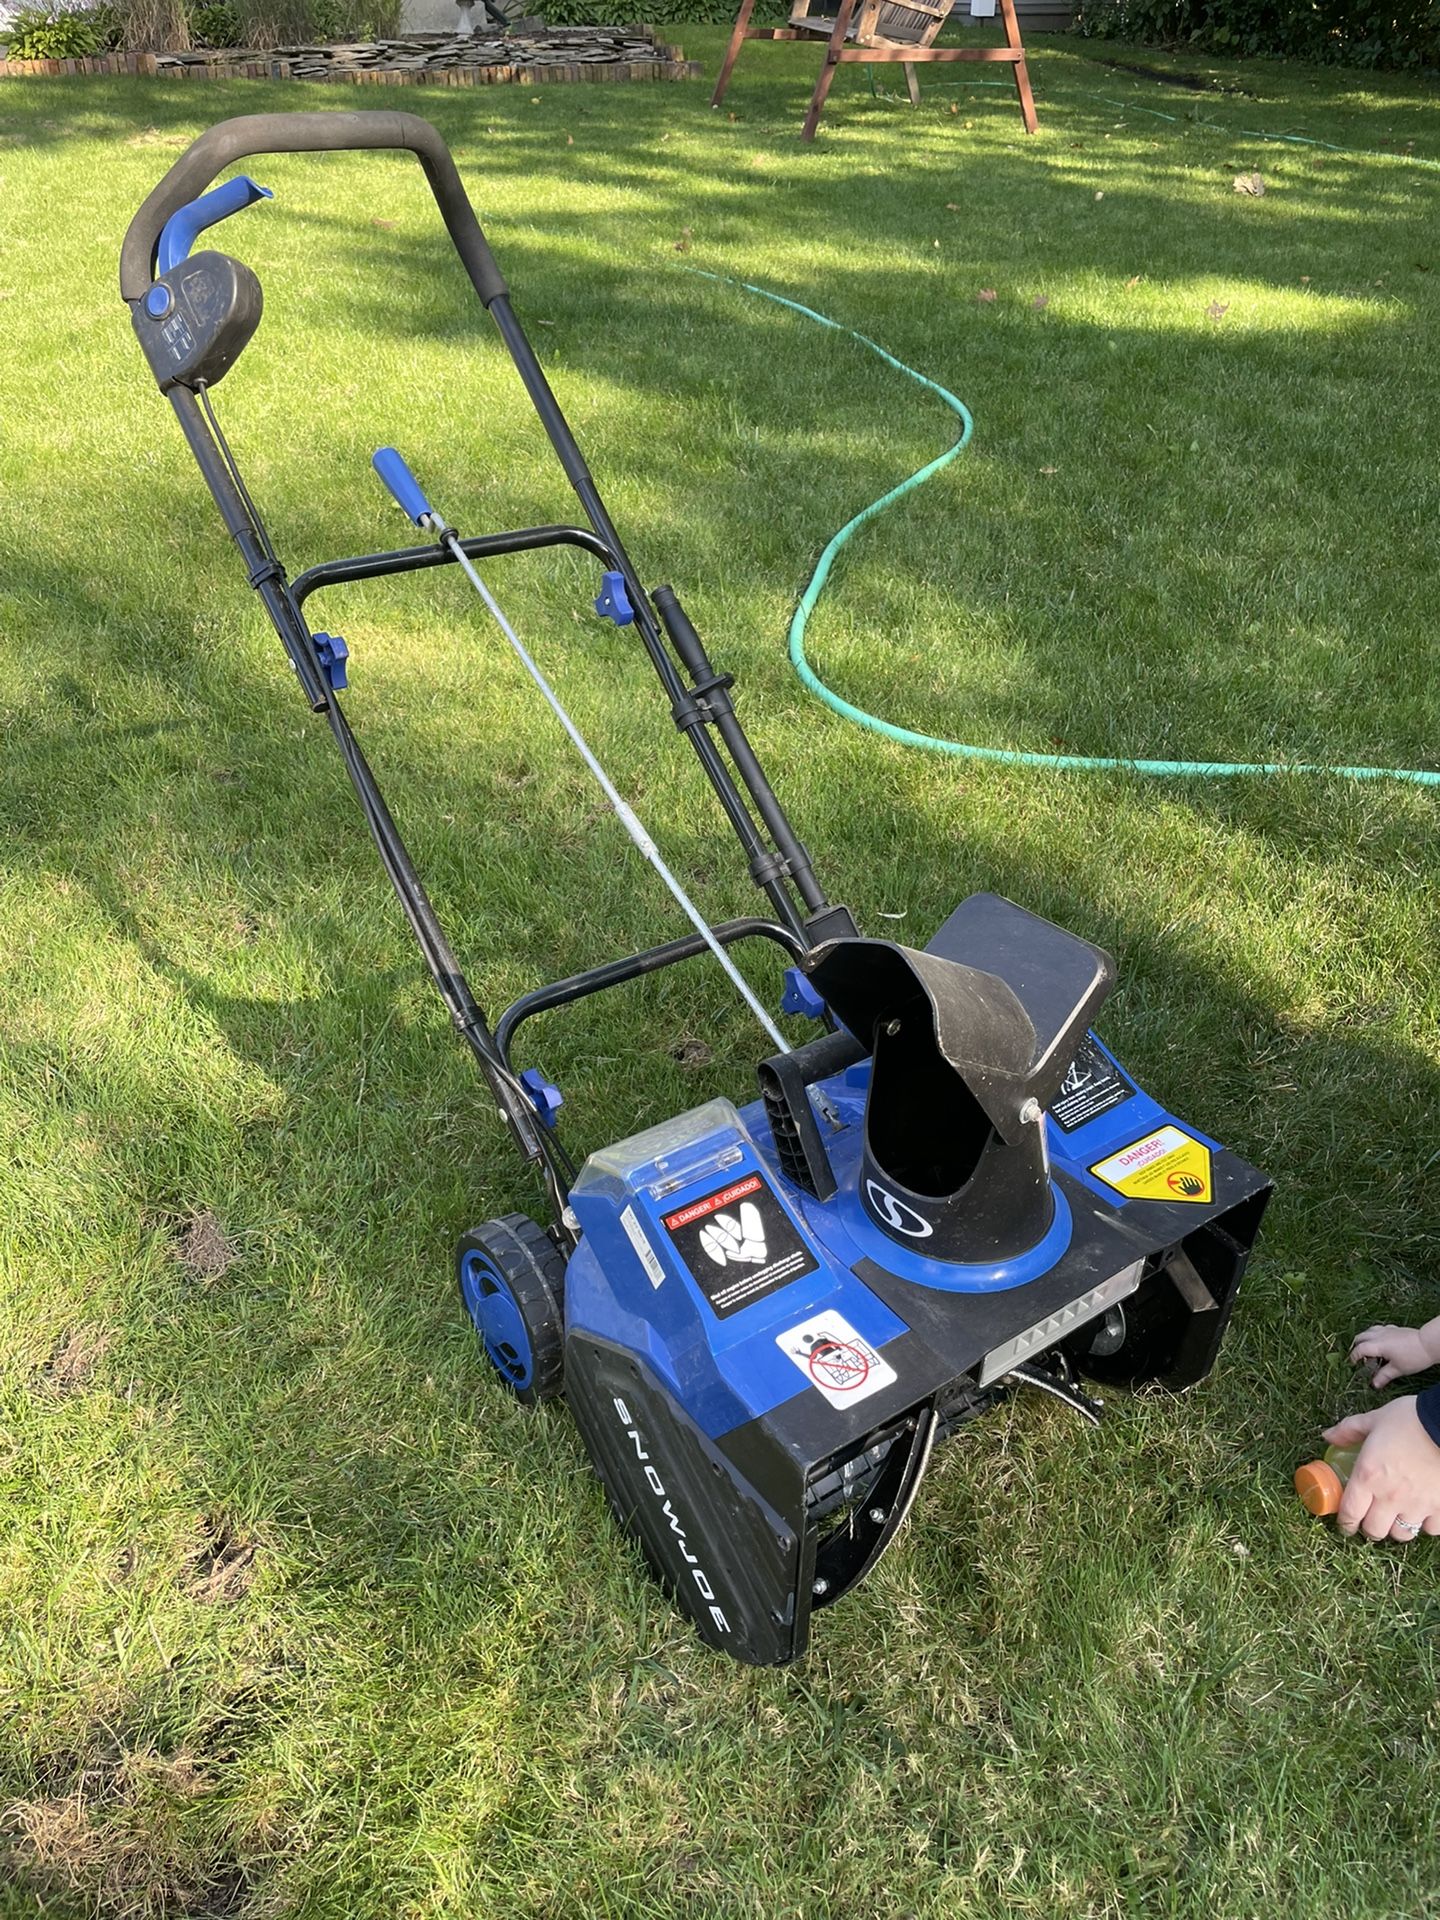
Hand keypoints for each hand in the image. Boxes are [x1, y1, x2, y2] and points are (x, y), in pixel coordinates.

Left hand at [1321, 1398, 1439, 1542]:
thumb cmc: (1411, 1419)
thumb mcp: (1374, 1419)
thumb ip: (1349, 1430)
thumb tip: (1328, 1436)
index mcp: (1368, 1476)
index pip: (1349, 1513)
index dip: (1345, 1523)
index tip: (1346, 1524)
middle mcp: (1390, 1496)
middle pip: (1375, 1530)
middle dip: (1370, 1528)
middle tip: (1372, 1519)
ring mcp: (1417, 1505)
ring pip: (1402, 1534)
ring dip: (1397, 1528)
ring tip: (1397, 1516)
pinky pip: (1431, 1529)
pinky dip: (1426, 1524)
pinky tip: (1424, 1512)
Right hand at [1349, 1322, 1439, 1388]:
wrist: (1428, 1343)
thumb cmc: (1414, 1357)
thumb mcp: (1398, 1369)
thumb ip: (1384, 1376)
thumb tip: (1374, 1385)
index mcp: (1378, 1345)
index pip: (1359, 1349)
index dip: (1354, 1357)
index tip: (1353, 1364)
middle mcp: (1379, 1335)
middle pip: (1360, 1337)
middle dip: (1356, 1347)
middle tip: (1359, 1358)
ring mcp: (1386, 1330)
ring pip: (1368, 1331)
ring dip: (1365, 1339)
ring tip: (1369, 1350)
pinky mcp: (1394, 1328)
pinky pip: (1379, 1328)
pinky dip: (1375, 1334)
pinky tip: (1380, 1341)